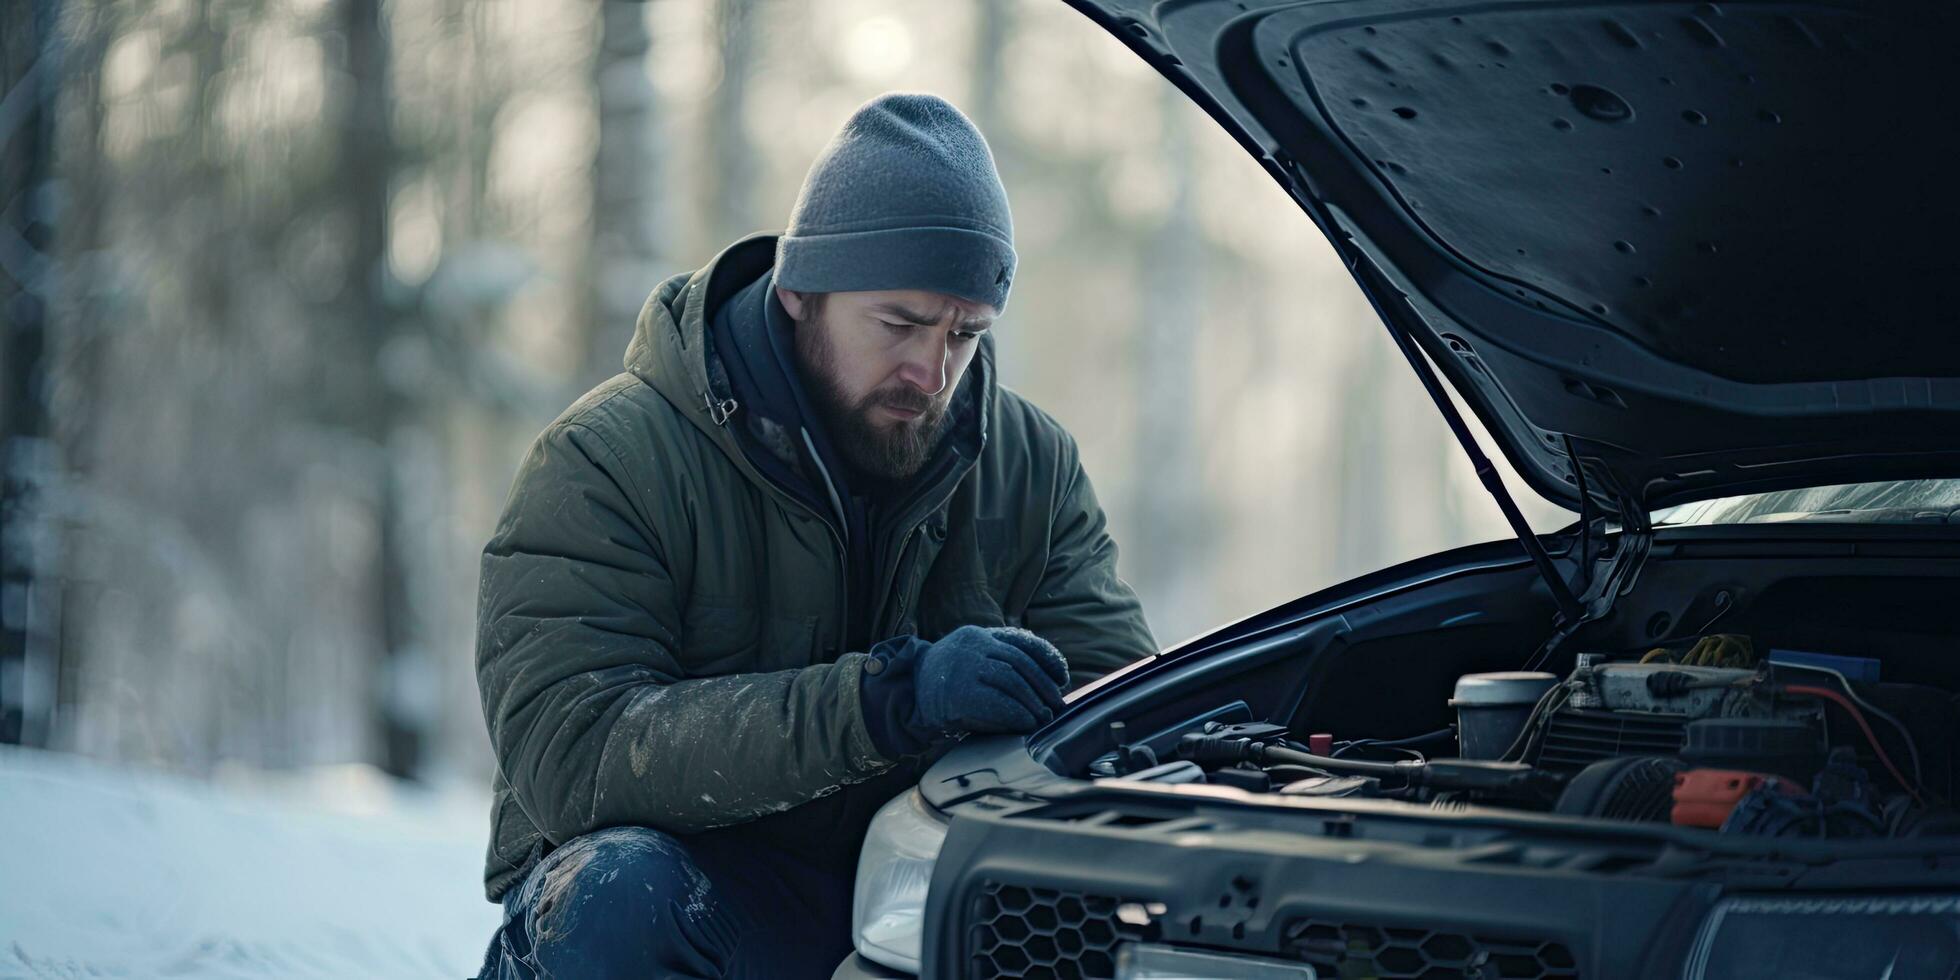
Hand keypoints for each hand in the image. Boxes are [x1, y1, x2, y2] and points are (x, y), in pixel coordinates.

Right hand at [914, 626, 1068, 734]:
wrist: (906, 694)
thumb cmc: (946, 683)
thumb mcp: (970, 662)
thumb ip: (999, 663)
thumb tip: (1047, 682)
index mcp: (979, 635)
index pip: (1022, 641)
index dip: (1047, 658)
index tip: (1061, 676)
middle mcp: (972, 646)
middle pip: (1019, 662)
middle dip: (1043, 686)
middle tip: (1055, 705)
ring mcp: (964, 667)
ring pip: (1011, 680)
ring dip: (1032, 702)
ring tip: (1043, 718)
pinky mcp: (957, 692)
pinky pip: (996, 702)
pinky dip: (1016, 714)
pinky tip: (1026, 723)